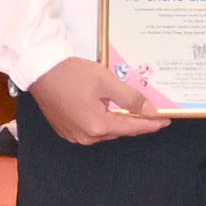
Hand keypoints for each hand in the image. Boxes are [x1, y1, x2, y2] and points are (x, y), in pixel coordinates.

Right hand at [25, 54, 162, 147]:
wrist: (39, 69)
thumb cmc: (72, 73)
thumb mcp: (105, 81)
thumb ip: (130, 98)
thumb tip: (150, 111)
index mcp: (97, 126)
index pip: (132, 127)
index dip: (151, 124)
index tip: (166, 120)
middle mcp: (86, 136)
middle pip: (118, 130)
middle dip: (134, 121)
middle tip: (150, 111)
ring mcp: (73, 135)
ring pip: (104, 130)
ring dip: (117, 121)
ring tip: (128, 108)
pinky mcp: (65, 130)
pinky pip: (90, 129)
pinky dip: (101, 120)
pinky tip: (105, 109)